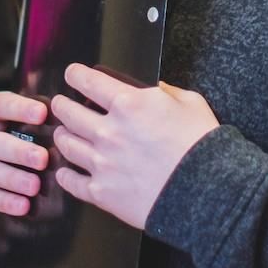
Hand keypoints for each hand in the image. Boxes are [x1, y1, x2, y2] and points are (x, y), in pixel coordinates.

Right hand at [0, 91, 49, 216]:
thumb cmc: (12, 134)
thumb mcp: (18, 119)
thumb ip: (36, 115)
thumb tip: (68, 117)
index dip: (20, 108)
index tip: (43, 113)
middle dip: (18, 151)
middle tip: (42, 159)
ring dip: (12, 179)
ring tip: (34, 186)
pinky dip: (3, 201)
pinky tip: (22, 206)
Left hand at [50, 64, 217, 229]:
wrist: (206, 193)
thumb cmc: (201, 147)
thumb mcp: (191, 103)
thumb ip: (168, 92)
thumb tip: (155, 89)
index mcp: (129, 104)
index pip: (88, 81)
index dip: (75, 75)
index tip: (72, 74)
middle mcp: (108, 131)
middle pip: (68, 113)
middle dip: (61, 105)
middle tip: (61, 104)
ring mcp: (102, 163)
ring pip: (66, 144)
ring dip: (62, 136)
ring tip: (63, 134)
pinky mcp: (102, 192)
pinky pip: (71, 182)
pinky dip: (65, 175)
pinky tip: (65, 171)